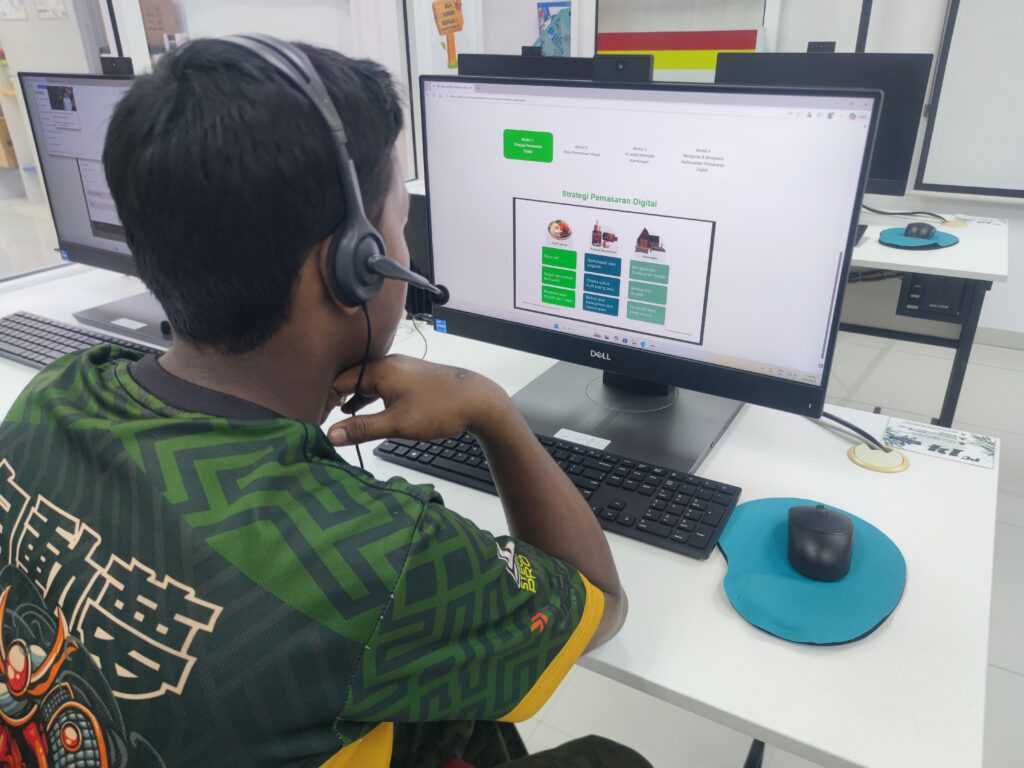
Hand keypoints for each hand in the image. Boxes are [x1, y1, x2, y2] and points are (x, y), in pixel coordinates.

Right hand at [326, 355, 513, 445]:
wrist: (478, 401)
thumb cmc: (440, 409)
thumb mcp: (397, 424)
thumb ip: (362, 428)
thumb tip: (331, 434)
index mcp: (380, 370)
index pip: (340, 382)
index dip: (326, 401)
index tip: (317, 419)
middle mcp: (389, 364)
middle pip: (352, 379)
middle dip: (337, 398)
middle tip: (324, 419)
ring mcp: (401, 369)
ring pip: (368, 381)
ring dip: (354, 398)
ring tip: (340, 417)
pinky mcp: (411, 376)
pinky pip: (382, 383)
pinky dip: (370, 396)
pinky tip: (366, 410)